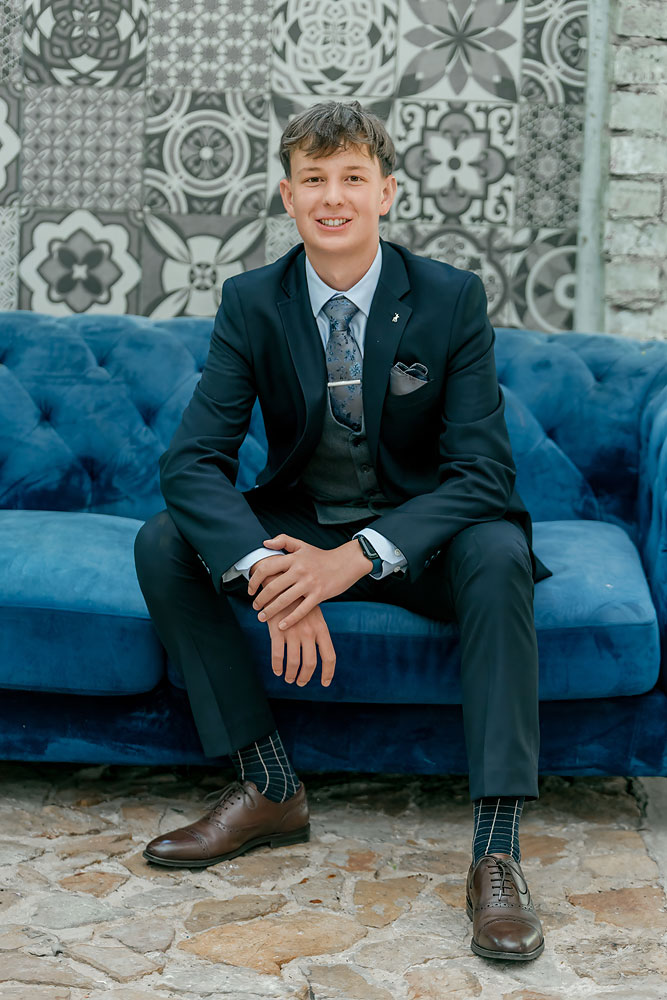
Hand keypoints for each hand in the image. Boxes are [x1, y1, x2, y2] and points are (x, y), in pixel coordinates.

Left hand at [248, 534, 371, 629]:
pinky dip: (290, 619)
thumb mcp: (302, 546)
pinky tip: (281, 626)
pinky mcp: (319, 594)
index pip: (267, 568)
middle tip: (254, 607)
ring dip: (270, 611)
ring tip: (262, 617)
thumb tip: (265, 543)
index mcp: (293, 558)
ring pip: (284, 600)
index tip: (250, 589)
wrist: (347, 562)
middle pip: (273, 587)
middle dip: (260, 599)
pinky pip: (302, 610)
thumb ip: (283, 541)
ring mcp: (310, 583)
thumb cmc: (322, 556)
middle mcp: (300, 570)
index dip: (254, 579)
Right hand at [266, 595, 335, 687]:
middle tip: (300, 683)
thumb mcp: (314, 614)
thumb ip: (317, 632)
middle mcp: (309, 632)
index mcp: (321, 628)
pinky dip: (277, 667)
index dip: (328, 673)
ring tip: (288, 678)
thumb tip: (320, 653)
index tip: (325, 683)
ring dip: (291, 675)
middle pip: (310, 664)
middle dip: (305, 677)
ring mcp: (293, 632)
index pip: (329, 656)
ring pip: (293, 663)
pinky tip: (277, 670)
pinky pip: (278, 656)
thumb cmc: (298, 601)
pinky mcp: (277, 631)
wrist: (281, 583)